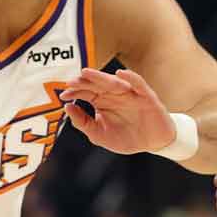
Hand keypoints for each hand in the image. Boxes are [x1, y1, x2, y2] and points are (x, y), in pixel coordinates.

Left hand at [58, 68, 175, 154]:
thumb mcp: (99, 134)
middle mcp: (114, 95)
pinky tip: (121, 74)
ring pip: (114, 82)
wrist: (152, 143)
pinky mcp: (146, 96)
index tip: (64, 93)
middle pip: (97, 84)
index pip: (86, 92)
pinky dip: (131, 78)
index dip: (75, 91)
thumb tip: (67, 108)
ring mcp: (130, 94)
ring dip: (101, 76)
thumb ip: (83, 122)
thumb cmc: (127, 138)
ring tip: (87, 73)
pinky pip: (138, 84)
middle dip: (84, 81)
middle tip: (71, 81)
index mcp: (102, 102)